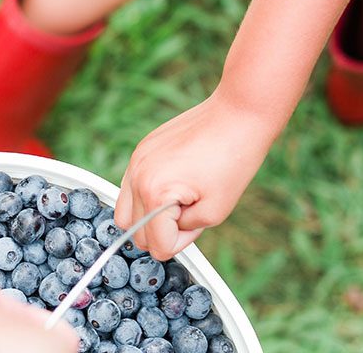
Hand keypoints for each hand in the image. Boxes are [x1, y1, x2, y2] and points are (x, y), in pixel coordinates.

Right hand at [115, 89, 279, 260]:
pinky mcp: (141, 149)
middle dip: (163, 230)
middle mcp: (137, 176)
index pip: (157, 246)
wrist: (237, 114)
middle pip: (135, 233)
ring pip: (125, 213)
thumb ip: (186, 231)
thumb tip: (169, 231)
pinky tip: (176, 182)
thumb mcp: (216, 212)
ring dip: (150, 216)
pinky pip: (131, 186)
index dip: (183, 240)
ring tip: (180, 200)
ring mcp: (136, 160)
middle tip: (192, 210)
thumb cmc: (233, 159)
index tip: (199, 217)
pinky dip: (148, 194)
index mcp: (155, 193)